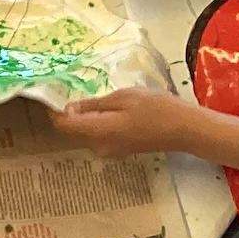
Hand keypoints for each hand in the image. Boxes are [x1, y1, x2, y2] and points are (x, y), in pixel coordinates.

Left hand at [53, 87, 205, 158]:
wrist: (184, 129)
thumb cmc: (156, 108)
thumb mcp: (123, 98)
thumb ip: (94, 104)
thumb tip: (69, 108)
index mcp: (99, 132)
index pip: (64, 125)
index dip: (55, 110)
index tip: (54, 92)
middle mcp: (99, 146)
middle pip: (74, 129)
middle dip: (71, 111)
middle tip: (75, 86)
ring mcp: (109, 150)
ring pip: (87, 131)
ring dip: (86, 115)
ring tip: (96, 94)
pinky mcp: (118, 149)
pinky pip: (99, 134)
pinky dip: (98, 121)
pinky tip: (111, 107)